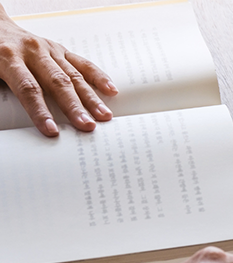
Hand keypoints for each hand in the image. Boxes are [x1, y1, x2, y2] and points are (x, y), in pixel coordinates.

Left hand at [0, 4, 117, 136]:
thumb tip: (5, 117)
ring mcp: (50, 50)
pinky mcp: (61, 50)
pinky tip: (110, 90)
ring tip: (103, 115)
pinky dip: (98, 77)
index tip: (52, 130)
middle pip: (57, 83)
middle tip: (87, 125)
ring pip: (73, 76)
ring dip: (91, 98)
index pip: (28, 89)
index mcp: (9, 58)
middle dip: (74, 107)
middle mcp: (33, 52)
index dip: (40, 111)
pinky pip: (82, 63)